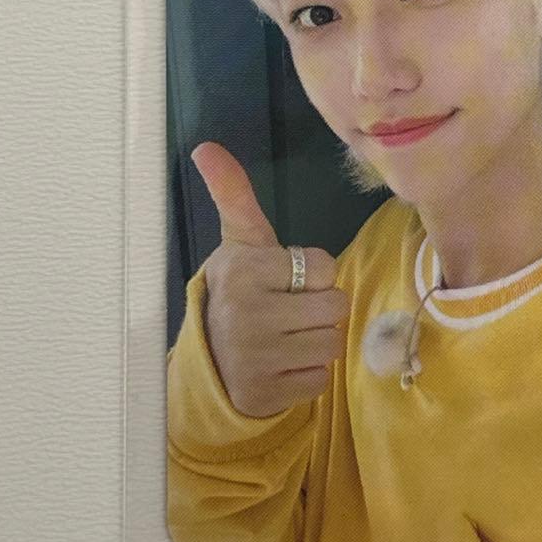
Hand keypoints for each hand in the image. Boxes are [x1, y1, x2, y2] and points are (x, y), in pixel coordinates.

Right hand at [190, 142, 349, 417]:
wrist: (209, 357)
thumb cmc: (240, 289)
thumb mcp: (239, 241)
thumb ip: (233, 193)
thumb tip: (205, 146)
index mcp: (244, 270)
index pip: (324, 266)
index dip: (312, 273)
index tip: (284, 279)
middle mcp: (248, 314)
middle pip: (336, 306)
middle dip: (320, 307)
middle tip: (290, 309)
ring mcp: (256, 359)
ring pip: (332, 343)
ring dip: (317, 340)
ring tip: (287, 335)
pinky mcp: (266, 394)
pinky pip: (319, 378)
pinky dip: (307, 374)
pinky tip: (282, 364)